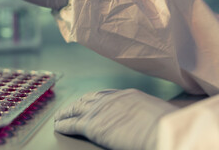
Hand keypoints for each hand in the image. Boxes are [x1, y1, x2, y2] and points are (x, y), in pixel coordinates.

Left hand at [54, 89, 177, 149]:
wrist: (162, 130)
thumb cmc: (167, 126)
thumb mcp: (158, 112)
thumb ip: (146, 112)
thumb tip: (150, 118)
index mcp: (127, 95)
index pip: (106, 94)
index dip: (95, 98)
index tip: (90, 100)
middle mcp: (110, 99)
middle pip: (88, 99)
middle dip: (78, 103)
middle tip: (71, 107)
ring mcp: (99, 111)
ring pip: (76, 109)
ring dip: (66, 112)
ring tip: (59, 116)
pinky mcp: (92, 125)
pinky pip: (72, 124)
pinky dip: (64, 124)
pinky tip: (59, 126)